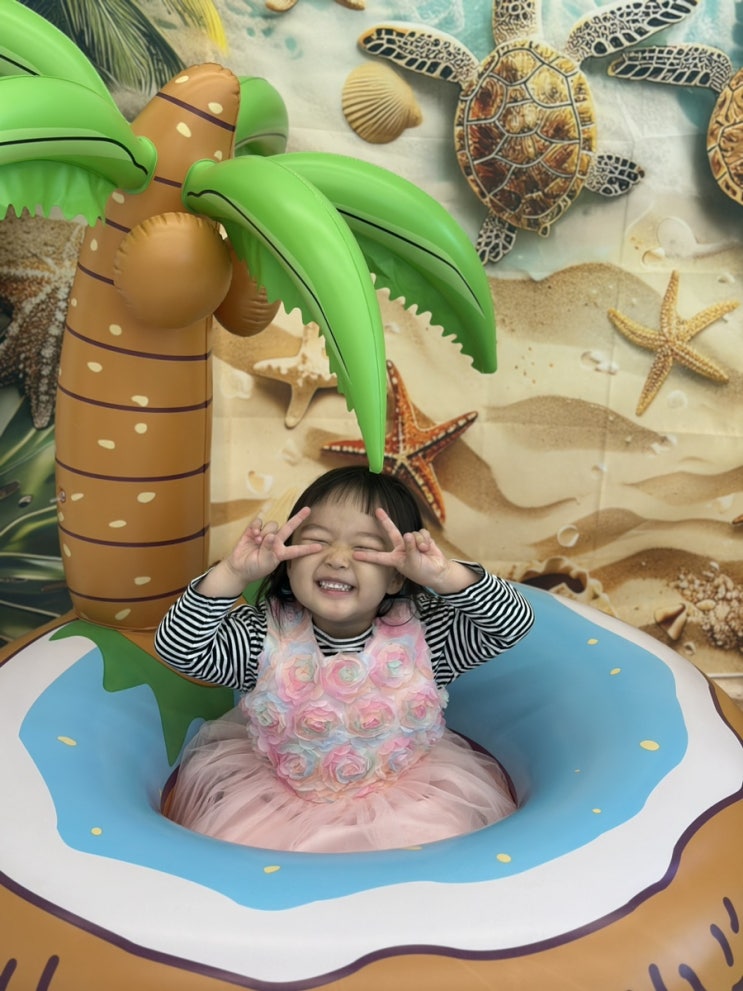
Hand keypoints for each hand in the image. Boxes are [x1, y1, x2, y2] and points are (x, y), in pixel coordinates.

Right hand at [198, 507, 320, 597]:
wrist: (238, 568)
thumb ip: (270, 550)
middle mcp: (276, 542)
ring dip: (265, 532)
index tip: (320, 547)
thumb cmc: (255, 568)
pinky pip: (259, 522)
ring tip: (258, 542)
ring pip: (272, 525)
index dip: (307, 549)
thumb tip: (271, 536)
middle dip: (298, 518)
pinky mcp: (254, 530)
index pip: (296, 550)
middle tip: (308, 509)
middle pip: (289, 527)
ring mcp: (265, 535)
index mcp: (281, 553)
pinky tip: (253, 534)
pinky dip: (256, 527)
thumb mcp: (265, 563)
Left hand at [354, 508, 476, 594]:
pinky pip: (422, 533)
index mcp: (395, 559)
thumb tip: (407, 534)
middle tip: (378, 510)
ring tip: (424, 552)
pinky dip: (426, 539)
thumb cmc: (423, 572)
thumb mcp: (414, 563)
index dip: (367, 556)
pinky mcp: (422, 539)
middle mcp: (401, 549)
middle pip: (392, 532)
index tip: (354, 555)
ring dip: (419, 542)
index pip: (378, 557)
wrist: (439, 572)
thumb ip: (410, 549)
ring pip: (412, 534)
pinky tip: (428, 548)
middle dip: (385, 520)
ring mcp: (411, 543)